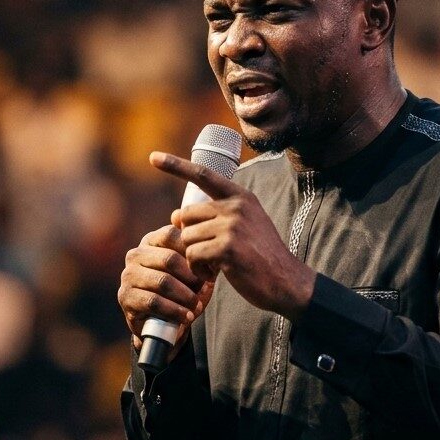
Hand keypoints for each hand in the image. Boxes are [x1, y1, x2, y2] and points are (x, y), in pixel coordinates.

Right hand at [118, 224, 215, 357]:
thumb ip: (202, 259)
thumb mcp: (194, 272)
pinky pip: (153, 302)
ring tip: (197, 305)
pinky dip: (174, 311)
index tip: (208, 267)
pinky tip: (186, 317)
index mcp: (152, 240)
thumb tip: (213, 256)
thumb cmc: (182, 289)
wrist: (162, 321)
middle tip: (205, 288)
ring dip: (185, 296)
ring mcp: (128, 275)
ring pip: (162, 282)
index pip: (171, 234)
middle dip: (191, 276)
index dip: (192, 250)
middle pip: (168, 259)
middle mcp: (136, 254)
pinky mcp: (125, 297)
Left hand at [150, 151, 315, 320]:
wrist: (286, 282)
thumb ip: (214, 216)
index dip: (176, 166)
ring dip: (194, 257)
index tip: (153, 157)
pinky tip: (215, 274)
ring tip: (215, 265)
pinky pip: (193, 255)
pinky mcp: (227, 248)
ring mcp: (232, 226)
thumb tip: (175, 214)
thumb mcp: (244, 226)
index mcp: (240, 196)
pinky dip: (198, 270)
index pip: (203, 174)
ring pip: (187, 238)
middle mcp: (236, 206)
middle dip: (189, 237)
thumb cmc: (260, 257)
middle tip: (207, 253)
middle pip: (186, 215)